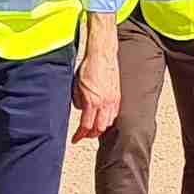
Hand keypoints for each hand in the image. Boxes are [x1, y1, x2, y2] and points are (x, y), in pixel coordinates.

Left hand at [70, 25, 120, 143]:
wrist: (102, 55)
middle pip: (99, 128)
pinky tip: (103, 117)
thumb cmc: (88, 67)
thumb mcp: (75, 85)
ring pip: (108, 122)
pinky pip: (114, 113)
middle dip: (90, 134)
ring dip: (100, 127)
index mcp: (92, 101)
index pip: (86, 125)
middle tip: (84, 135)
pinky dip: (108, 119)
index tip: (75, 139)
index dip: (79, 135)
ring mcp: (113, 100)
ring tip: (93, 127)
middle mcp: (104, 103)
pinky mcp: (118, 95)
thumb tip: (79, 107)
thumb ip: (77, 100)